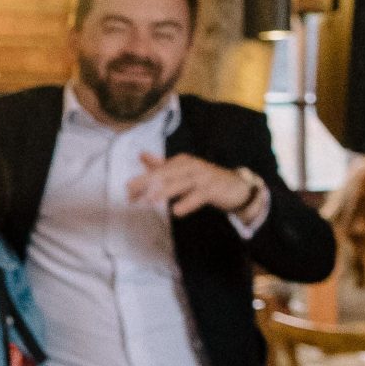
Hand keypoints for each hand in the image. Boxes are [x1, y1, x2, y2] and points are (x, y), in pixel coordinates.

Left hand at [130, 152, 256, 217]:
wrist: (237, 187)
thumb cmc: (205, 180)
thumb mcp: (182, 172)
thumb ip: (162, 166)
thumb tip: (141, 155)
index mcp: (181, 162)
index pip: (158, 171)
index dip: (142, 181)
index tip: (127, 193)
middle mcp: (191, 166)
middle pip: (166, 174)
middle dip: (147, 182)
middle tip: (130, 192)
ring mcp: (203, 176)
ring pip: (181, 183)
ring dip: (165, 191)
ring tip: (150, 200)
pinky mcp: (213, 189)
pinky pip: (198, 196)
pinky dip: (188, 202)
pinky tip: (176, 210)